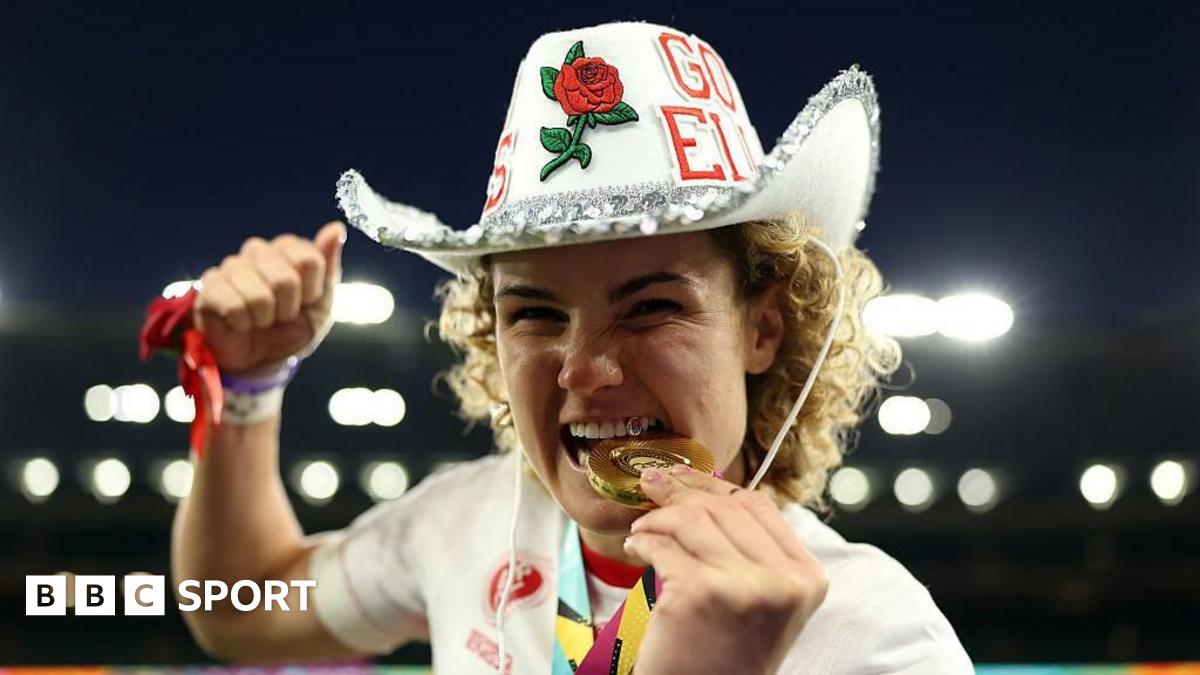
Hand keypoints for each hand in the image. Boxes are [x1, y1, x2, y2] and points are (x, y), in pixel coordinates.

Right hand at [193, 221, 344, 373]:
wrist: (259, 360)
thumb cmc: (291, 329)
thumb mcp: (321, 305)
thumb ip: (329, 266)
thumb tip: (336, 228)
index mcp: (289, 249)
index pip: (309, 260)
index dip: (311, 291)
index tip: (305, 302)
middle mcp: (259, 250)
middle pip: (285, 279)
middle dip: (288, 309)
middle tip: (280, 315)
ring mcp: (231, 266)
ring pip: (260, 297)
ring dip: (265, 319)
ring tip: (260, 319)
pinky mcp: (210, 285)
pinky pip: (234, 307)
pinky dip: (243, 324)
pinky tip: (239, 322)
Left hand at [624, 465, 827, 674]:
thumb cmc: (725, 654)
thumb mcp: (760, 600)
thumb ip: (749, 549)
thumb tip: (704, 486)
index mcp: (806, 576)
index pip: (759, 505)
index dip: (714, 486)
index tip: (682, 477)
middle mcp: (783, 580)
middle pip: (724, 507)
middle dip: (679, 492)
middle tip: (650, 486)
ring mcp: (744, 586)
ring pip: (691, 518)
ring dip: (657, 518)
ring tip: (642, 531)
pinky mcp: (701, 593)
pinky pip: (662, 545)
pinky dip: (642, 542)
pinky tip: (636, 549)